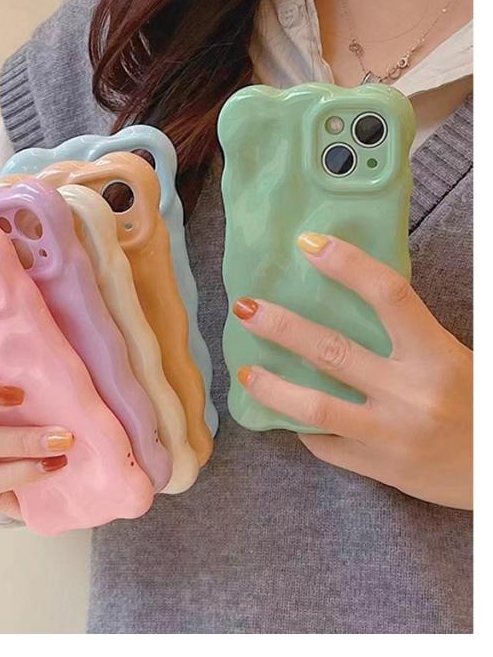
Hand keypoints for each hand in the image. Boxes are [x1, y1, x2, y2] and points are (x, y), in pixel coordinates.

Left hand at [233, 233, 472, 509]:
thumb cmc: (475, 404)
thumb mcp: (450, 358)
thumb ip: (406, 336)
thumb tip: (346, 300)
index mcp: (436, 356)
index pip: (389, 295)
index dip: (347, 264)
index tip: (308, 244)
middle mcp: (411, 394)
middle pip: (332, 351)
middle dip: (281, 326)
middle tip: (245, 307)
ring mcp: (390, 436)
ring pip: (315, 406)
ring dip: (272, 386)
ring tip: (245, 370)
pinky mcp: (377, 469)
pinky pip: (324, 444)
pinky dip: (301, 425)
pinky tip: (284, 412)